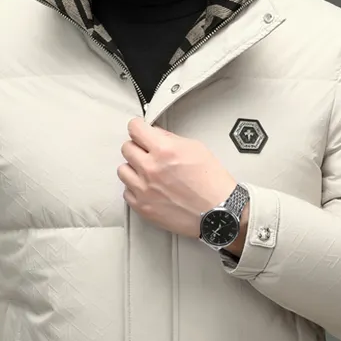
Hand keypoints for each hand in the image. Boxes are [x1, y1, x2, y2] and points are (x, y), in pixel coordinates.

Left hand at [118, 118, 238, 239]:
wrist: (218, 212)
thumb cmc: (212, 184)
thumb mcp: (196, 149)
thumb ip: (170, 139)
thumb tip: (156, 134)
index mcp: (164, 150)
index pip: (134, 128)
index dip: (138, 127)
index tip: (140, 130)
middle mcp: (150, 169)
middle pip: (126, 148)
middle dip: (137, 147)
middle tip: (147, 152)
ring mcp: (144, 190)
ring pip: (123, 170)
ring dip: (133, 168)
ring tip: (147, 172)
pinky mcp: (143, 207)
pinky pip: (127, 192)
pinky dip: (135, 189)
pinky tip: (148, 188)